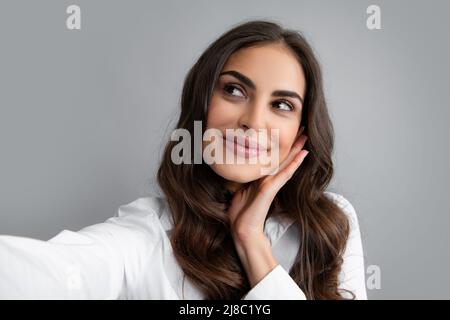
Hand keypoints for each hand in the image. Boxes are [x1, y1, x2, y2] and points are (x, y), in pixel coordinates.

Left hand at [228, 126, 308, 244]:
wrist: (243, 229)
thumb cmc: (241, 212)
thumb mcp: (241, 189)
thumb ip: (247, 179)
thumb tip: (241, 168)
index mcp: (263, 179)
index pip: (276, 160)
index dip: (284, 148)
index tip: (290, 135)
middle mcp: (270, 180)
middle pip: (285, 159)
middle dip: (294, 145)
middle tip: (304, 131)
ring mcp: (271, 185)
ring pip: (287, 163)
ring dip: (296, 150)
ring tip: (305, 138)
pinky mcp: (270, 189)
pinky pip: (284, 173)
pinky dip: (293, 163)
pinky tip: (301, 154)